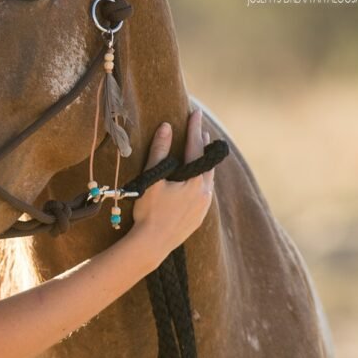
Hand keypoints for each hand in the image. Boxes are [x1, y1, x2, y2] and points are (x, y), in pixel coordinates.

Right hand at [127, 110, 215, 267]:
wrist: (152, 245)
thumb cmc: (149, 211)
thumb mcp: (153, 179)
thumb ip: (160, 152)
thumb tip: (166, 127)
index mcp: (195, 181)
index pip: (196, 148)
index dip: (194, 129)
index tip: (195, 112)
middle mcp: (205, 193)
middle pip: (206, 163)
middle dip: (202, 145)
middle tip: (199, 130)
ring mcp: (204, 207)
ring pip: (207, 178)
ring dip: (203, 164)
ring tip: (199, 152)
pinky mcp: (199, 217)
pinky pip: (204, 192)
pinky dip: (201, 180)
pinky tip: (195, 180)